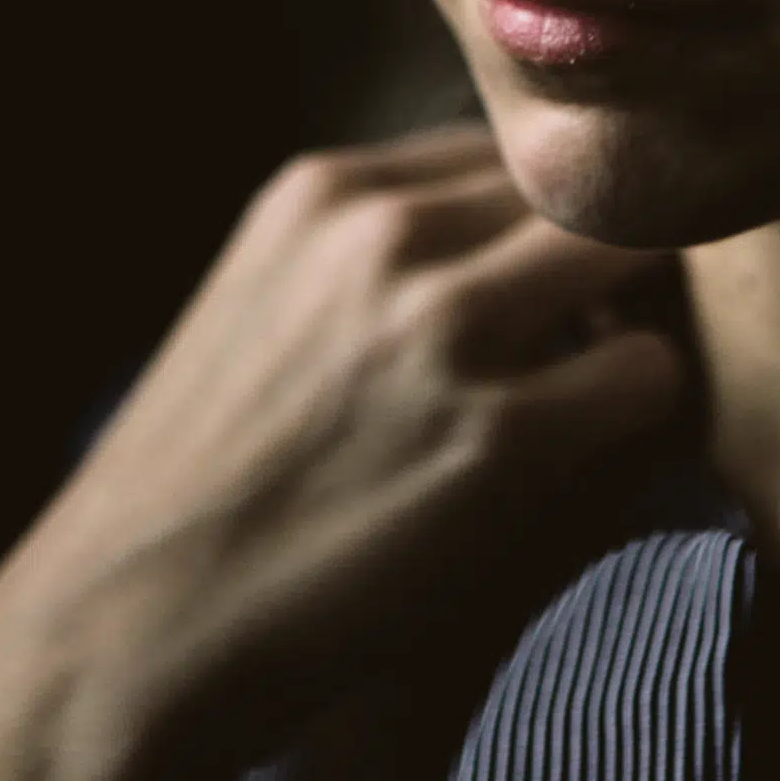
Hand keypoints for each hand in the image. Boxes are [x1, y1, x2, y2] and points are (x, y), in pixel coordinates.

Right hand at [0, 125, 682, 780]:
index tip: (547, 281)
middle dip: (607, 251)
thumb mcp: (265, 295)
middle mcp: (387, 234)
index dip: (539, 218)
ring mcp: (445, 329)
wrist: (131, 628)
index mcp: (324, 190)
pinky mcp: (499, 438)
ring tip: (597, 383)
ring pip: (635, 254)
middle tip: (604, 325)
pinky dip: (643, 407)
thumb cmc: (208, 477)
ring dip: (637, 315)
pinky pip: (648, 374)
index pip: (501, 152)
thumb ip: (370, 244)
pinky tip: (594, 450)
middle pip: (576, 188)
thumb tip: (499, 234)